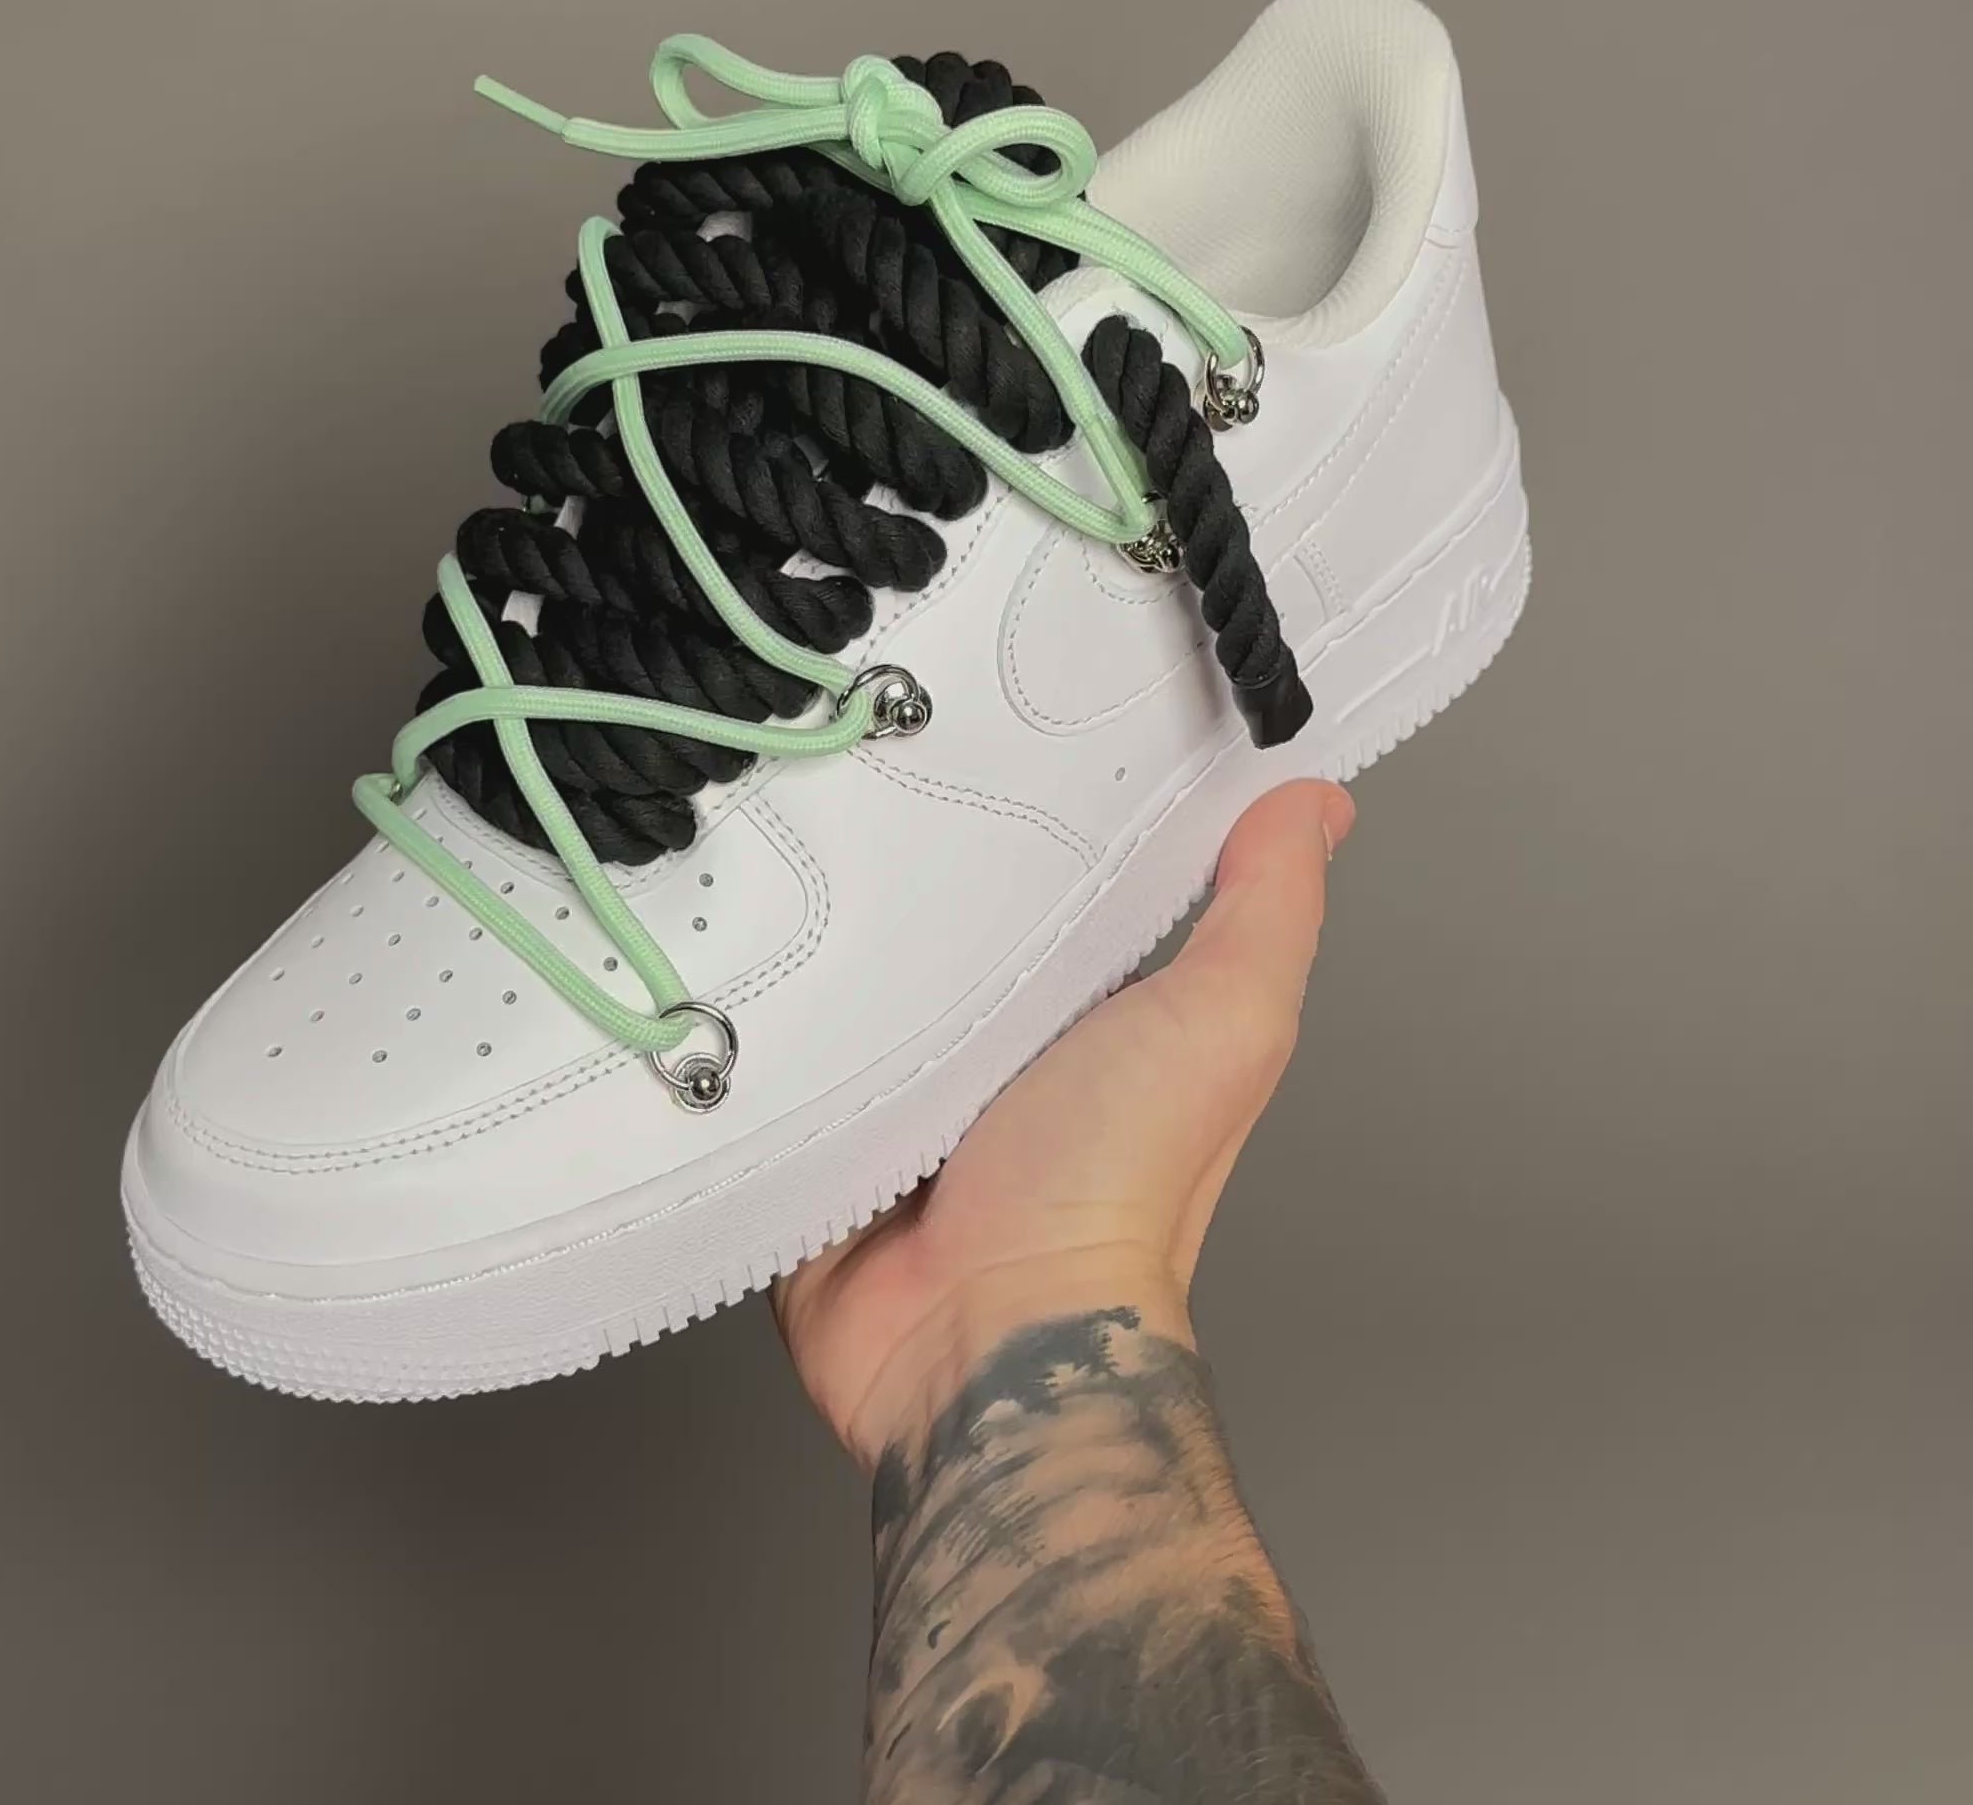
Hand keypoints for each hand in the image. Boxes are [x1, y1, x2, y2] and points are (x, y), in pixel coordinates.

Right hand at [771, 778, 1352, 1465]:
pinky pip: (772, 1039)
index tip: (1000, 704)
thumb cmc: (1116, 1188)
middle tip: (855, 736)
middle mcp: (992, 1042)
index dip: (1037, 796)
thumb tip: (1316, 804)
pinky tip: (719, 925)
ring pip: (844, 967)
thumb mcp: (1220, 1021)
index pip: (1058, 873)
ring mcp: (897, 1087)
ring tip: (770, 812)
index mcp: (1088, 1007)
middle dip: (901, 844)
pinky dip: (749, 998)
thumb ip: (1264, 911)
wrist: (983, 1331)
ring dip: (814, 917)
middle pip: (939, 912)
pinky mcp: (814, 1124)